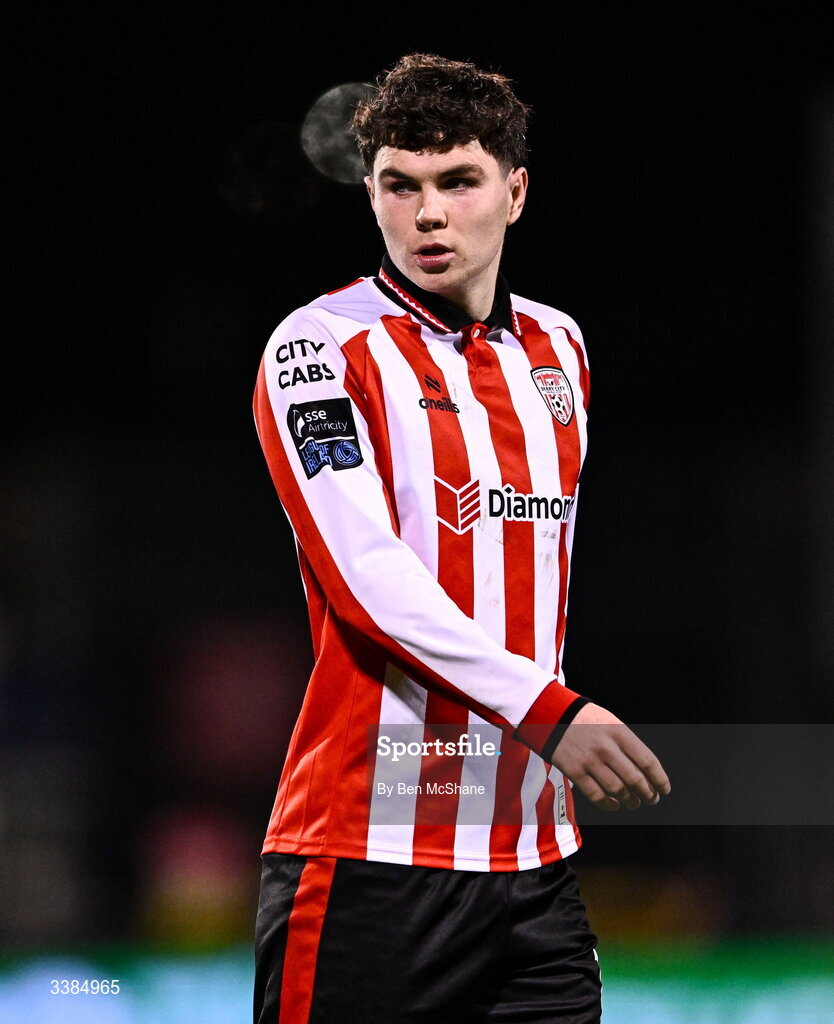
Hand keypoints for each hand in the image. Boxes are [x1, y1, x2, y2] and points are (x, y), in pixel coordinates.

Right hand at [550, 703, 670, 811]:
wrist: (550, 715)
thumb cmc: (584, 719)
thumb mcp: (609, 721)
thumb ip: (626, 743)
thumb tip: (644, 771)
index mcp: (618, 732)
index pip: (647, 761)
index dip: (659, 779)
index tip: (664, 789)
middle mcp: (606, 747)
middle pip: (635, 779)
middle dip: (647, 793)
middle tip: (651, 798)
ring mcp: (589, 761)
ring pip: (618, 790)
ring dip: (630, 801)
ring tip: (633, 802)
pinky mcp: (574, 771)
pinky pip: (596, 796)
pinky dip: (608, 805)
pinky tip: (614, 804)